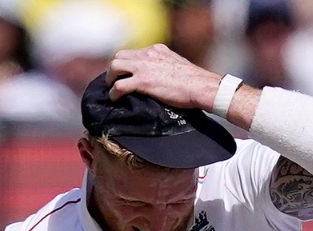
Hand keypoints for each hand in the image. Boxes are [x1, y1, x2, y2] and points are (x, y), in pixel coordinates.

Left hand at [105, 43, 220, 110]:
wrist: (201, 87)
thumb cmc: (195, 82)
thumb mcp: (178, 65)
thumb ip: (165, 66)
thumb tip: (160, 77)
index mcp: (157, 49)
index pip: (133, 52)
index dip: (127, 64)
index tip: (125, 74)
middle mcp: (148, 54)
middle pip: (120, 56)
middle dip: (115, 69)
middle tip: (114, 81)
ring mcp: (144, 67)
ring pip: (115, 66)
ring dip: (111, 79)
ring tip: (111, 89)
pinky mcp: (143, 81)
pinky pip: (119, 86)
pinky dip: (114, 93)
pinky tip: (115, 99)